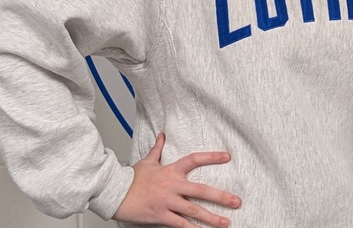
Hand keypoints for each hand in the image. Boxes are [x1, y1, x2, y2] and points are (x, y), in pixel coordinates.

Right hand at [113, 132, 240, 227]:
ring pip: (194, 211)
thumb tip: (162, 134)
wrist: (114, 192)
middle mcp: (173, 186)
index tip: (227, 157)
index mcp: (171, 171)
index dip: (212, 157)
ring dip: (212, 218)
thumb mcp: (147, 161)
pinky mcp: (161, 216)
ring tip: (227, 223)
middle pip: (202, 191)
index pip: (195, 159)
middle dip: (221, 197)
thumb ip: (158, 149)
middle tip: (237, 201)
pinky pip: (180, 224)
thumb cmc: (131, 178)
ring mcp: (168, 202)